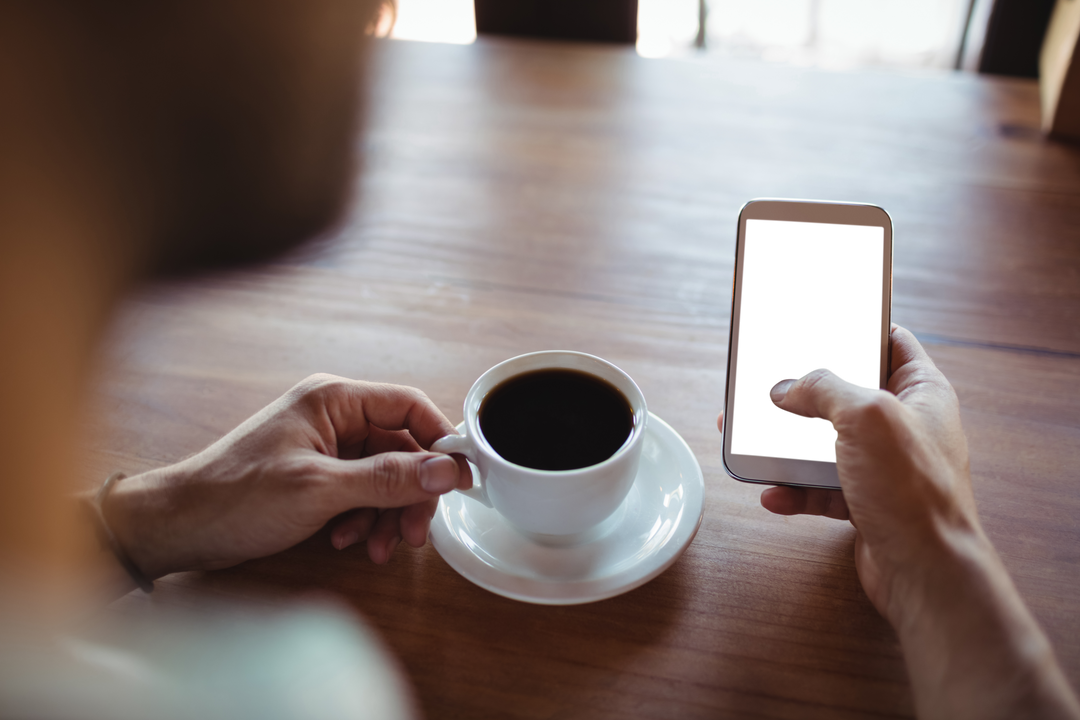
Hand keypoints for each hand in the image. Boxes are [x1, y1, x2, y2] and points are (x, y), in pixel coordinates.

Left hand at [103, 374, 470, 576]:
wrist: (178, 527)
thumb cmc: (236, 497)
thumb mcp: (321, 490)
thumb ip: (388, 477)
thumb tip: (447, 470)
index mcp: (334, 399)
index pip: (409, 405)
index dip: (440, 440)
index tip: (461, 479)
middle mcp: (334, 416)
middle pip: (402, 447)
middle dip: (411, 492)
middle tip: (413, 534)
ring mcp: (325, 446)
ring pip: (385, 475)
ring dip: (387, 513)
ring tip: (376, 548)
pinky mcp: (317, 474)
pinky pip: (361, 492)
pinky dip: (363, 518)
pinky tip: (346, 541)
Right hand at [746, 324, 976, 621]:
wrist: (925, 572)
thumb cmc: (915, 492)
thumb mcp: (865, 416)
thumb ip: (821, 388)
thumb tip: (785, 388)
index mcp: (921, 391)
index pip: (890, 341)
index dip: (855, 328)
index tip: (816, 323)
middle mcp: (904, 425)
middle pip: (844, 394)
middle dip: (802, 394)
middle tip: (766, 387)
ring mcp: (883, 466)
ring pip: (825, 443)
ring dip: (788, 445)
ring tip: (749, 440)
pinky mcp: (864, 502)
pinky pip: (819, 487)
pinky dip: (793, 490)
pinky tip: (772, 493)